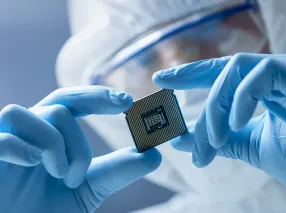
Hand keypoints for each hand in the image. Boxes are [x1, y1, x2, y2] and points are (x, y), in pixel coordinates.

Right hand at [0, 86, 160, 212]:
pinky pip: (3, 137)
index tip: (127, 101)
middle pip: (61, 105)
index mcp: (51, 134)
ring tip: (59, 178)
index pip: (74, 101)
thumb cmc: (47, 210)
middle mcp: (29, 130)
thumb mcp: (88, 189)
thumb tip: (154, 154)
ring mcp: (6, 139)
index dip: (98, 95)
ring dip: (56, 146)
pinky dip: (23, 149)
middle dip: (79, 138)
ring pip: (37, 114)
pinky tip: (32, 165)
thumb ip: (117, 171)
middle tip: (83, 171)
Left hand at [153, 53, 285, 198]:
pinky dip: (239, 101)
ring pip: (235, 71)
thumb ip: (221, 140)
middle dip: (192, 87)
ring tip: (211, 143)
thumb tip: (182, 138)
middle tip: (176, 127)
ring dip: (215, 109)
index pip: (223, 71)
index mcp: (269, 86)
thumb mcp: (253, 148)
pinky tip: (233, 126)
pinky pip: (258, 76)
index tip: (162, 80)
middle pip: (224, 69)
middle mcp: (278, 72)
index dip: (191, 74)